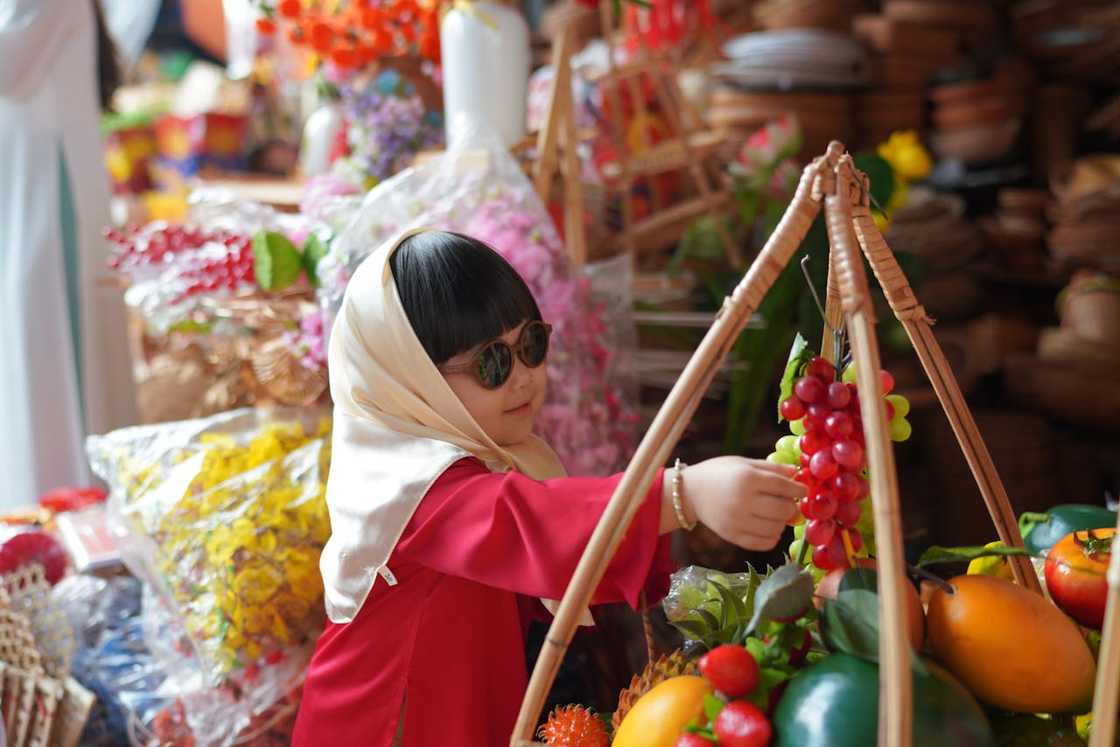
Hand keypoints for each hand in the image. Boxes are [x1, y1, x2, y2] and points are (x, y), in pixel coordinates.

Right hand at [669, 456, 804, 550]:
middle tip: (787, 502)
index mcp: (747, 479)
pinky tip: (768, 527)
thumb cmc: (719, 473)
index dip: (798, 490)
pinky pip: (764, 543)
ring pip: (776, 528)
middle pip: (783, 510)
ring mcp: (738, 521)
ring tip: (776, 514)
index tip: (802, 490)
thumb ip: (771, 468)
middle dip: (791, 506)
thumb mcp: (743, 463)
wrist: (689, 492)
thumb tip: (798, 474)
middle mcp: (743, 501)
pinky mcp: (733, 536)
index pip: (784, 487)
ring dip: (782, 522)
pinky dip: (772, 537)